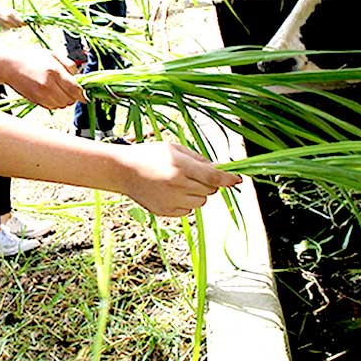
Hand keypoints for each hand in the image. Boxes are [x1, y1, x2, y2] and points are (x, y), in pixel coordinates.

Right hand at [0, 2, 25, 28]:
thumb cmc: (0, 8)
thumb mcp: (9, 9)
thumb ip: (16, 13)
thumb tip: (22, 16)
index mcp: (11, 14)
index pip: (21, 21)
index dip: (25, 22)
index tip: (27, 21)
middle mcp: (9, 20)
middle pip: (19, 25)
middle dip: (22, 24)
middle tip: (23, 21)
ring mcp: (6, 24)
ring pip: (15, 27)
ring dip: (17, 25)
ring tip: (16, 21)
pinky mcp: (3, 26)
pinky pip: (11, 27)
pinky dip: (12, 25)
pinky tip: (11, 22)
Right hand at [5, 49, 85, 108]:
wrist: (9, 66)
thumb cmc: (30, 57)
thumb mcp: (52, 54)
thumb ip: (68, 64)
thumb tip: (79, 76)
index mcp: (54, 72)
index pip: (75, 89)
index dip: (82, 94)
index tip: (85, 95)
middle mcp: (48, 85)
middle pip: (69, 100)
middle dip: (73, 96)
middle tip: (70, 88)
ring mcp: (41, 95)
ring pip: (61, 106)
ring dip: (64, 100)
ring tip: (60, 90)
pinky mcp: (36, 101)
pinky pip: (52, 107)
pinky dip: (55, 103)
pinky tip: (51, 93)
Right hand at [117, 143, 240, 216]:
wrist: (122, 171)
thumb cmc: (149, 155)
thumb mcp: (174, 148)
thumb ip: (198, 159)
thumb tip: (220, 170)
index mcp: (180, 167)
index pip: (214, 177)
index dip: (229, 179)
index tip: (238, 179)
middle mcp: (177, 185)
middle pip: (211, 190)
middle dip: (210, 183)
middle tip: (195, 174)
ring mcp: (171, 200)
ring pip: (202, 202)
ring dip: (198, 193)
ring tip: (180, 182)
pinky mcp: (165, 211)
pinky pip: (189, 210)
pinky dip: (186, 202)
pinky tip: (172, 192)